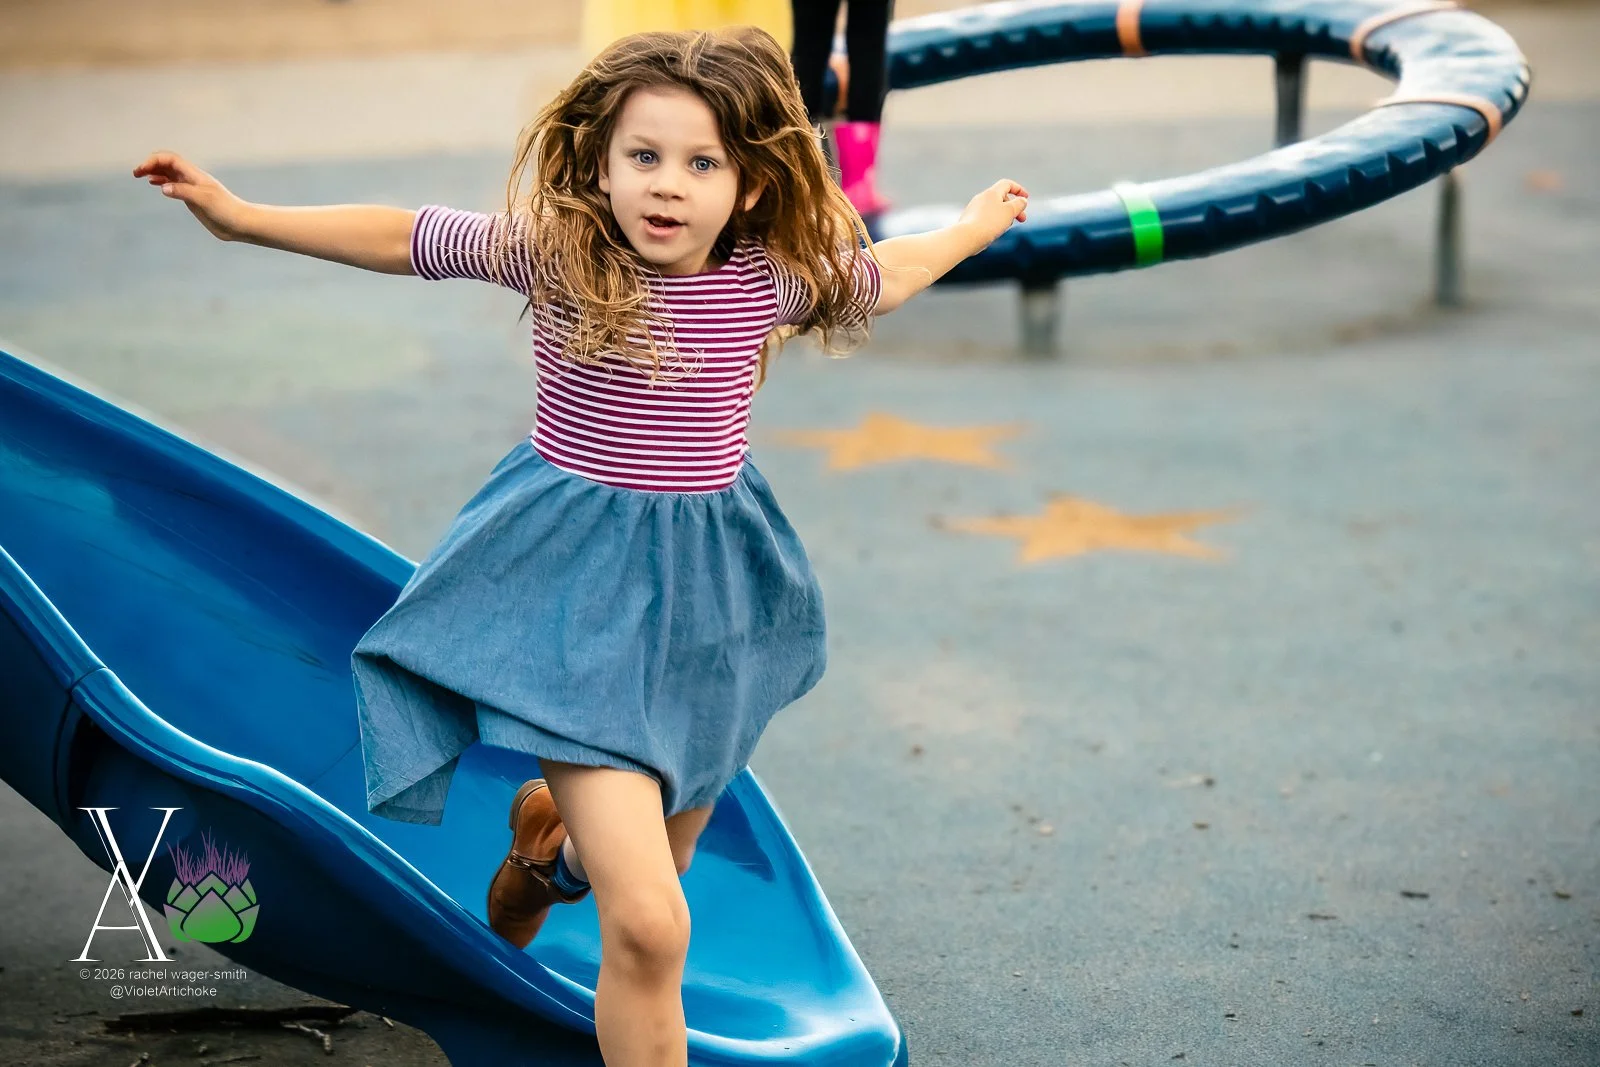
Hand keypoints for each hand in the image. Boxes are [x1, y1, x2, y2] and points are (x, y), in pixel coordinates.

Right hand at [132, 151, 249, 240]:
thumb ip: (184, 192)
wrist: (240, 224)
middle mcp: (192, 178)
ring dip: (155, 171)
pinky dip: (163, 182)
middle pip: (168, 163)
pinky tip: (156, 185)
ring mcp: (192, 188)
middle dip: (151, 164)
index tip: (141, 171)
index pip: (170, 159)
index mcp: (194, 175)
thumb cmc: (226, 210)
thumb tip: (163, 187)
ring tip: (141, 176)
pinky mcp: (193, 198)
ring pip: (170, 173)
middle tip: (136, 173)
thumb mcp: (204, 200)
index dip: (154, 161)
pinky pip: (174, 185)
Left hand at [956, 178, 1028, 249]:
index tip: (1026, 198)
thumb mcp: (1010, 211)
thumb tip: (1022, 201)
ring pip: (994, 209)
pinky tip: (994, 232)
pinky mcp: (969, 220)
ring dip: (1004, 216)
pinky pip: (986, 218)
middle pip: (1002, 198)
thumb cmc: (989, 223)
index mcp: (992, 193)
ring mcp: (974, 209)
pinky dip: (994, 222)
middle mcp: (981, 198)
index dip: (1019, 189)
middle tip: (1022, 219)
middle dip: (1014, 208)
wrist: (967, 237)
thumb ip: (1019, 204)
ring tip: (1006, 227)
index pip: (1007, 184)